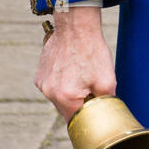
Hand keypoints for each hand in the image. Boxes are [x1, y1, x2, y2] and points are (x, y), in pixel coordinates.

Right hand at [34, 7, 116, 121]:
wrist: (76, 25)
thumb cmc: (92, 50)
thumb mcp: (108, 81)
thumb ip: (105, 104)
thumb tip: (105, 116)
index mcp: (66, 97)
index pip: (76, 122)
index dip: (86, 121)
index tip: (94, 116)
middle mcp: (49, 93)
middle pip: (66, 111)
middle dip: (79, 105)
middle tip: (92, 90)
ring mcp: (42, 83)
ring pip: (59, 98)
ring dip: (70, 93)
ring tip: (82, 75)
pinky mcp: (39, 74)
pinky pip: (52, 86)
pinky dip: (62, 83)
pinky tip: (72, 69)